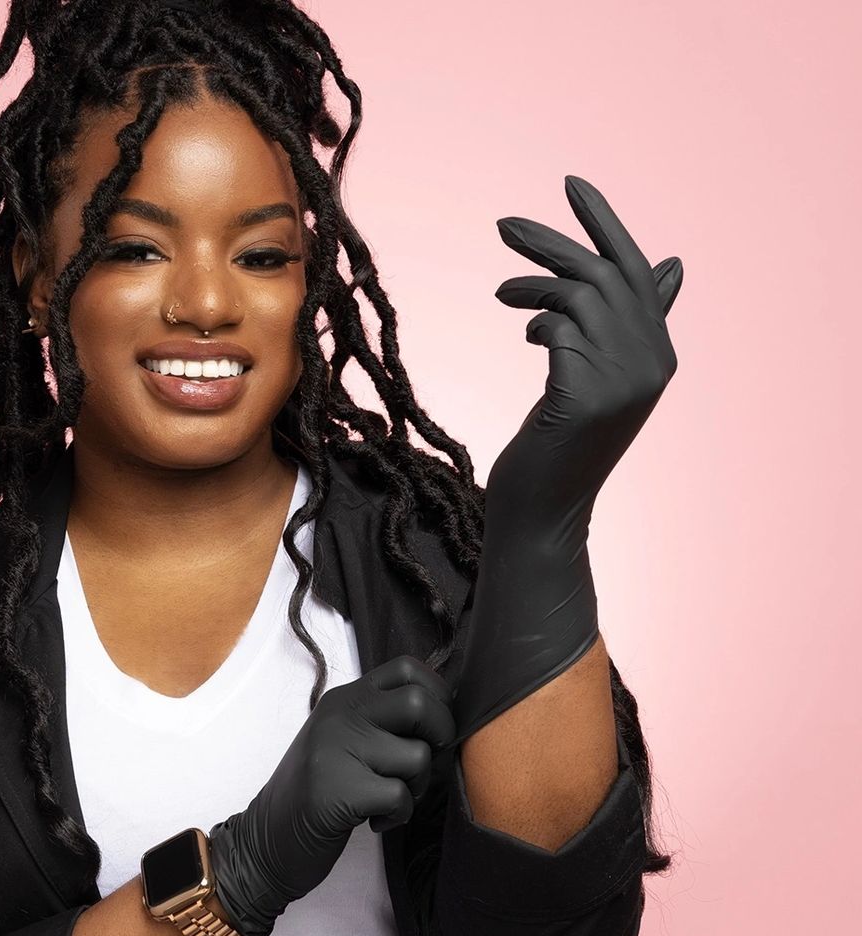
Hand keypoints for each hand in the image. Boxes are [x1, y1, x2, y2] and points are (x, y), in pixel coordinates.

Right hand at [208, 656, 455, 935]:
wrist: (265, 840)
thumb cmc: (315, 792)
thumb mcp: (341, 740)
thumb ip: (378, 719)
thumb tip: (443, 715)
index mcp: (345, 698)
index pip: (408, 668)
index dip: (436, 696)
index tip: (430, 728)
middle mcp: (340, 715)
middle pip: (419, 703)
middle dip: (440, 737)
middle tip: (421, 765)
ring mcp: (336, 749)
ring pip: (417, 755)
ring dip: (418, 787)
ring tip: (391, 800)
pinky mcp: (338, 790)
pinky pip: (400, 796)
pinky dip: (399, 816)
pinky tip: (376, 821)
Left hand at [486, 174, 682, 541]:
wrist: (543, 513)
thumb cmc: (559, 447)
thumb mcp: (597, 379)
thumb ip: (627, 327)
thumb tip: (671, 265)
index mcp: (659, 356)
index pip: (637, 271)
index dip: (605, 224)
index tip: (571, 184)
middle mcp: (652, 363)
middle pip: (604, 275)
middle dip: (553, 242)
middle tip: (503, 226)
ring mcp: (624, 380)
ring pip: (578, 297)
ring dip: (532, 285)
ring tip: (502, 294)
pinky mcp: (588, 394)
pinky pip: (558, 328)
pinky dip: (537, 322)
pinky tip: (526, 336)